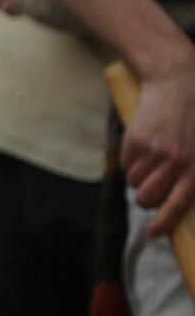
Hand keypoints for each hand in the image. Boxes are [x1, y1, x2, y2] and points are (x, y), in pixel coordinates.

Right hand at [124, 55, 194, 235]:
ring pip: (135, 182)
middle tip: (151, 187)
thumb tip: (181, 197)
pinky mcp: (136, 140)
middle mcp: (176, 163)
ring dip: (139, 177)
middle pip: (147, 198)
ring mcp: (154, 151)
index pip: (178, 206)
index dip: (163, 224)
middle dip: (145, 197)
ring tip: (151, 160)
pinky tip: (143, 146)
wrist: (178, 81)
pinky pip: (126, 164)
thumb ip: (194, 174)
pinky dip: (131, 160)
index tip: (152, 233)